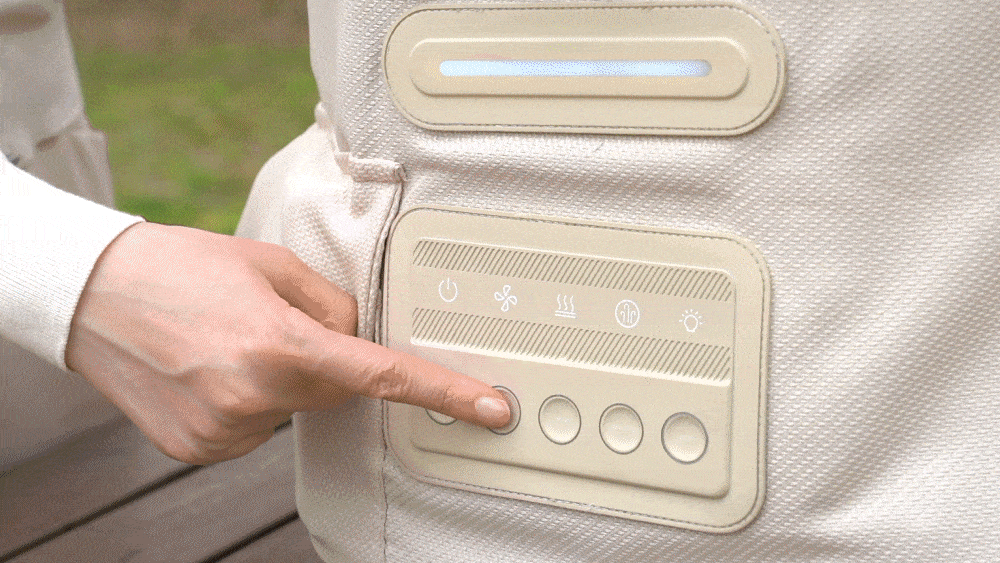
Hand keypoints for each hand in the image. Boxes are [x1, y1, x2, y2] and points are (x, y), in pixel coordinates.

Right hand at [66, 222, 509, 463]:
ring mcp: (225, 431)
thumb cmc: (180, 267)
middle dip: (322, 360)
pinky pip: (256, 427)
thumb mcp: (272, 266)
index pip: (382, 376)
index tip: (491, 408)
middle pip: (335, 392)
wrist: (92, 295)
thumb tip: (360, 339)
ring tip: (226, 342)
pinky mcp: (201, 449)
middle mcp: (254, 398)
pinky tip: (210, 370)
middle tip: (270, 322)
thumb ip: (333, 306)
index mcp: (279, 346)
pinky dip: (247, 401)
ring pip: (293, 411)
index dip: (445, 391)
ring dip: (279, 381)